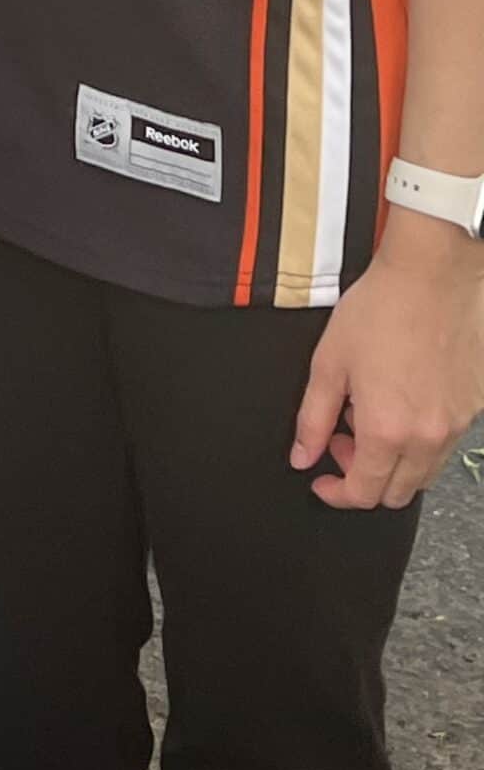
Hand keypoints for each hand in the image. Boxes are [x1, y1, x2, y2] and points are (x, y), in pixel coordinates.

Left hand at [292, 216, 483, 509]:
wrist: (431, 276)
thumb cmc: (380, 309)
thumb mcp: (329, 362)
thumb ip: (313, 418)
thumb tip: (302, 455)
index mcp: (387, 431)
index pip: (363, 493)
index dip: (336, 493)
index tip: (321, 479)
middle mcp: (428, 438)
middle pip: (396, 492)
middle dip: (363, 476)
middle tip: (342, 437)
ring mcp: (456, 426)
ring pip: (423, 472)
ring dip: (392, 459)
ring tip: (370, 411)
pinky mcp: (473, 409)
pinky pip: (444, 444)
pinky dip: (419, 439)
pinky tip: (401, 399)